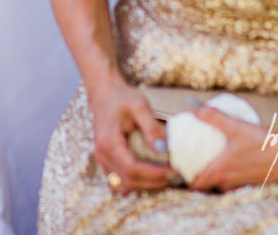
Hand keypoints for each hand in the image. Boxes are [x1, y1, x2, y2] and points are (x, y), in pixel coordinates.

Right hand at [87, 76, 176, 194]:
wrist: (104, 92)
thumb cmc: (122, 97)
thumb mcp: (140, 106)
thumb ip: (151, 129)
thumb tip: (163, 151)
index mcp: (109, 141)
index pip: (132, 168)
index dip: (154, 175)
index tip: (174, 172)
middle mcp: (102, 154)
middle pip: (129, 180)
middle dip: (154, 182)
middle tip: (175, 176)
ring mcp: (102, 159)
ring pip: (124, 184)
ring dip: (146, 184)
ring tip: (166, 176)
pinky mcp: (105, 160)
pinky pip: (120, 179)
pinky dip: (137, 181)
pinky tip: (152, 174)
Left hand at [187, 106, 277, 191]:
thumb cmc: (264, 142)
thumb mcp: (235, 126)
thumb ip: (212, 116)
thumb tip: (192, 105)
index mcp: (221, 171)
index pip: (196, 184)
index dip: (187, 180)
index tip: (180, 173)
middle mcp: (231, 183)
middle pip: (210, 188)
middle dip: (203, 181)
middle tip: (199, 168)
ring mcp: (245, 187)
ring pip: (226, 189)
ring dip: (221, 182)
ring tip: (219, 169)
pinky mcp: (259, 187)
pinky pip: (242, 187)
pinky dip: (238, 181)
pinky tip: (243, 169)